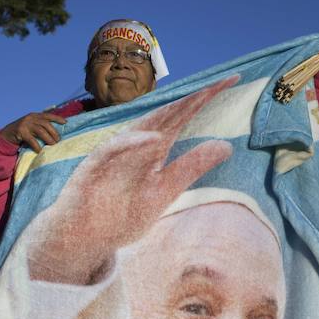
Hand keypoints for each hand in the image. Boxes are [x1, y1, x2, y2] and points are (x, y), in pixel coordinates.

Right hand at [0, 112, 67, 152]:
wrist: (7, 134)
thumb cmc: (23, 132)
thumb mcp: (32, 126)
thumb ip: (41, 126)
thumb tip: (56, 133)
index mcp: (35, 115)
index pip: (48, 115)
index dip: (57, 118)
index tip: (65, 122)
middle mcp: (30, 118)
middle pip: (46, 124)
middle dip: (53, 132)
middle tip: (58, 140)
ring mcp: (25, 124)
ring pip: (40, 130)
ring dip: (48, 138)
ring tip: (52, 144)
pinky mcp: (20, 131)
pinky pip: (31, 139)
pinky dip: (36, 145)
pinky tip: (40, 150)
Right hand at [25, 75, 238, 285]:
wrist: (84, 239)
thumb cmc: (121, 213)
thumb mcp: (166, 190)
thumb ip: (192, 167)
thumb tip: (227, 146)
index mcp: (154, 147)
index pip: (184, 116)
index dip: (207, 98)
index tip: (235, 80)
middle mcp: (136, 144)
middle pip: (167, 114)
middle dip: (194, 97)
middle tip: (223, 80)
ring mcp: (114, 154)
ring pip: (141, 127)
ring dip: (167, 114)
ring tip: (197, 100)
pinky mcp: (93, 168)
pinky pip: (113, 150)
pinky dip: (132, 143)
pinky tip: (153, 139)